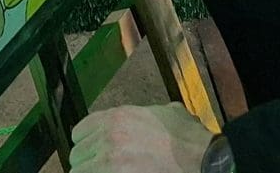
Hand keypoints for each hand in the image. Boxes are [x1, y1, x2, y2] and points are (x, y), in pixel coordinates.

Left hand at [69, 104, 212, 172]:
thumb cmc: (188, 140)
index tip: (93, 152)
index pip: (80, 131)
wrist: (202, 159)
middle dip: (89, 163)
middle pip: (77, 155)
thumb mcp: (167, 113)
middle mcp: (109, 137)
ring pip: (80, 172)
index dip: (88, 144)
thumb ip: (148, 112)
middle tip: (102, 168)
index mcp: (118, 118)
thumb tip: (149, 116)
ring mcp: (109, 161)